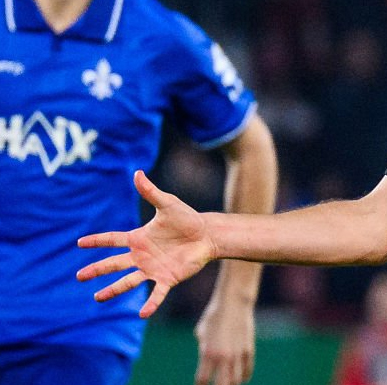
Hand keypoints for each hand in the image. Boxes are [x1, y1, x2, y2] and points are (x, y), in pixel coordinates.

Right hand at [77, 170, 215, 317]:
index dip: (96, 241)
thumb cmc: (187, 219)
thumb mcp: (167, 204)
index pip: (112, 239)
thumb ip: (150, 192)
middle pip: (114, 264)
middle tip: (79, 276)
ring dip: (113, 290)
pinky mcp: (167, 278)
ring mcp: (152, 268)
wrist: (207, 235)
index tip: (79, 243)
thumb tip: (137, 172)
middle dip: (96, 270)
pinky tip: (143, 314)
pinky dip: (150, 303)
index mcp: (138, 238)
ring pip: (128, 281)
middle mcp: (142, 256)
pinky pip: (157, 293)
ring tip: (97, 298)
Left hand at [195, 300, 255, 384]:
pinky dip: (243, 377)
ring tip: (226, 383)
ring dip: (230, 384)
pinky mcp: (249, 349)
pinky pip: (247, 370)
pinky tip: (240, 378)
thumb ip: (203, 349)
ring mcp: (238, 354)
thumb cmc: (214, 315)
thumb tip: (206, 361)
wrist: (234, 302)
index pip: (202, 380)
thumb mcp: (201, 332)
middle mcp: (224, 357)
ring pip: (236, 380)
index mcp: (208, 353)